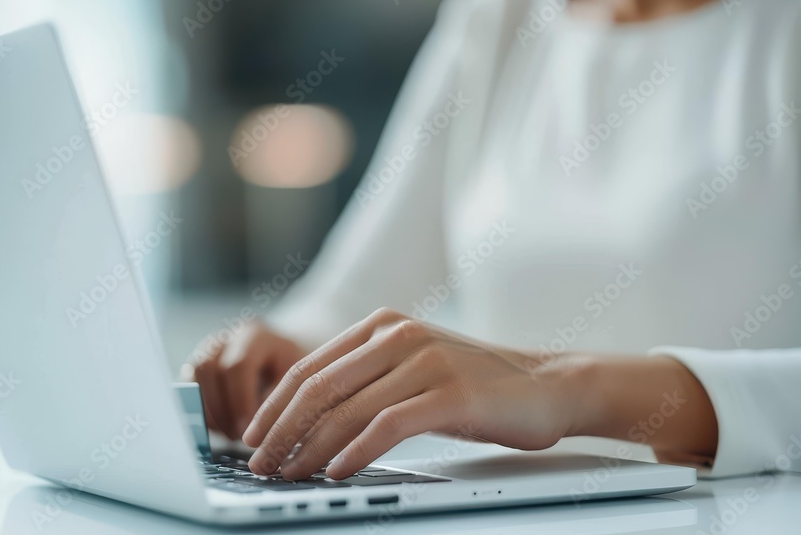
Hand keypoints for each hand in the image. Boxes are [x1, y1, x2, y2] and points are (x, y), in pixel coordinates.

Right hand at [184, 321, 307, 439]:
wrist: (283, 357)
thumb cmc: (294, 372)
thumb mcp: (298, 381)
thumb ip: (279, 399)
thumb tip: (259, 427)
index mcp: (255, 335)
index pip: (238, 365)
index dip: (239, 400)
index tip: (248, 428)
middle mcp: (227, 337)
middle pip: (209, 369)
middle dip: (221, 409)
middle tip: (237, 436)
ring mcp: (208, 349)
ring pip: (194, 377)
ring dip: (209, 411)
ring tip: (229, 434)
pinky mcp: (197, 364)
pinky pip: (189, 387)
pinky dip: (201, 410)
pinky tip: (220, 427)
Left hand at [241, 308, 582, 479]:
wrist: (548, 385)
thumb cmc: (477, 385)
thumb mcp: (414, 367)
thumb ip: (368, 379)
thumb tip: (308, 423)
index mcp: (382, 325)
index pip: (309, 367)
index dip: (273, 406)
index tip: (252, 437)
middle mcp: (398, 335)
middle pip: (318, 387)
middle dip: (280, 430)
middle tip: (258, 463)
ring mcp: (425, 361)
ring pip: (346, 410)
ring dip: (310, 448)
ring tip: (290, 474)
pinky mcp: (449, 393)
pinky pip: (386, 427)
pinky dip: (354, 453)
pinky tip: (337, 471)